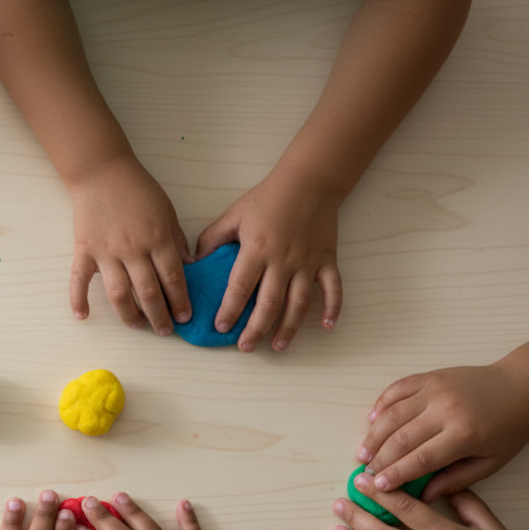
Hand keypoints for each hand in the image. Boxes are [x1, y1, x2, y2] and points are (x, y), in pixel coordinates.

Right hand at [68, 155, 192, 336]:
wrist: (102, 171)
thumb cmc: (138, 190)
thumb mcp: (167, 212)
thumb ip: (176, 241)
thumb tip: (187, 268)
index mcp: (157, 239)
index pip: (172, 278)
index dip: (180, 301)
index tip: (185, 316)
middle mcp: (133, 249)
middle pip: (148, 292)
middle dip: (159, 315)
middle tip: (165, 330)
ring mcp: (106, 252)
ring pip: (118, 293)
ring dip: (129, 315)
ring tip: (138, 325)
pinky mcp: (84, 250)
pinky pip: (79, 280)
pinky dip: (78, 299)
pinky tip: (82, 316)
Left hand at [196, 169, 341, 351]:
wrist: (308, 181)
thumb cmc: (267, 198)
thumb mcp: (233, 215)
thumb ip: (212, 239)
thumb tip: (196, 263)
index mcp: (256, 250)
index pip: (240, 287)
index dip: (229, 310)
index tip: (220, 327)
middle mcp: (282, 260)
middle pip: (268, 304)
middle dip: (255, 329)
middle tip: (245, 347)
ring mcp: (307, 263)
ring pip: (298, 304)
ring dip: (288, 328)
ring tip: (278, 347)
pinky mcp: (326, 260)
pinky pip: (333, 288)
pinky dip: (333, 308)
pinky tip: (327, 326)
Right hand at [358, 364, 528, 498]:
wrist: (522, 387)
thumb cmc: (510, 428)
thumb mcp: (491, 462)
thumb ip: (457, 480)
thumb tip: (424, 495)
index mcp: (464, 434)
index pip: (421, 459)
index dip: (396, 474)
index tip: (378, 487)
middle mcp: (446, 409)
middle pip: (401, 438)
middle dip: (379, 459)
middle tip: (365, 473)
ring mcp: (435, 389)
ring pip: (392, 414)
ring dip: (373, 435)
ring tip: (363, 453)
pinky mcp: (429, 376)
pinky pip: (396, 389)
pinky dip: (381, 404)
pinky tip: (372, 420)